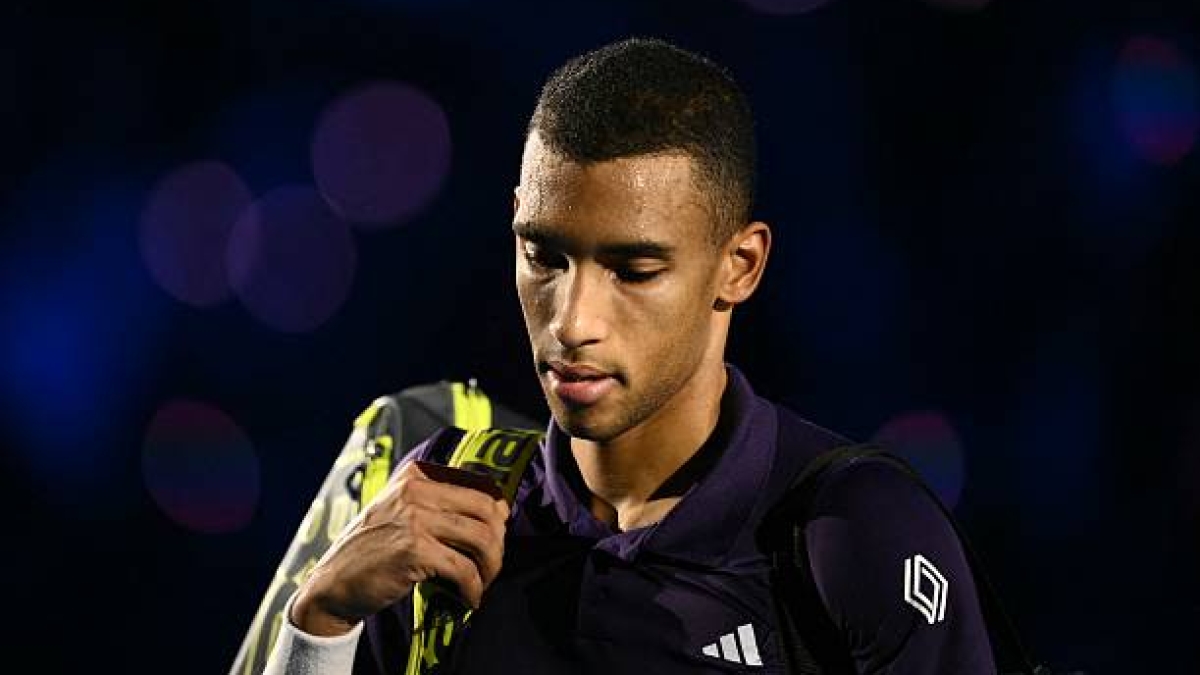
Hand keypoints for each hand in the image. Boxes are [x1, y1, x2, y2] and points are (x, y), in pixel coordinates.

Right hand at [289, 460, 509, 636]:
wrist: (331, 585)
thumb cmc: (371, 552)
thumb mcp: (399, 512)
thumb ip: (436, 504)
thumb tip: (496, 512)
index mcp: (415, 476)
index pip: (478, 486)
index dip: (497, 515)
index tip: (497, 537)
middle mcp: (415, 490)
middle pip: (486, 510)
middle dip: (498, 542)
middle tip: (492, 565)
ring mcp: (414, 519)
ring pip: (482, 539)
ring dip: (491, 567)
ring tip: (482, 583)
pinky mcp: (414, 550)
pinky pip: (464, 570)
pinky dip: (473, 589)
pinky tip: (469, 600)